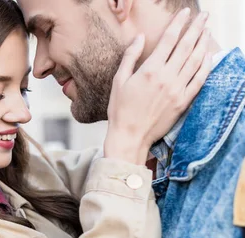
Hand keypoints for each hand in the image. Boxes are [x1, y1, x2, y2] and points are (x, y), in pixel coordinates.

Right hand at [105, 7, 212, 164]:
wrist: (129, 136)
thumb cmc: (120, 110)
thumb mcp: (118, 81)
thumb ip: (130, 57)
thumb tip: (140, 37)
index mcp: (149, 70)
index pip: (169, 40)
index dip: (178, 24)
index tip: (184, 13)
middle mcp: (166, 77)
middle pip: (186, 46)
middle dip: (196, 28)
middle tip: (203, 17)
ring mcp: (177, 90)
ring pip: (195, 61)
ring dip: (203, 44)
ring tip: (207, 32)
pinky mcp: (183, 101)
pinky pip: (199, 80)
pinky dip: (205, 66)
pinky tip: (207, 57)